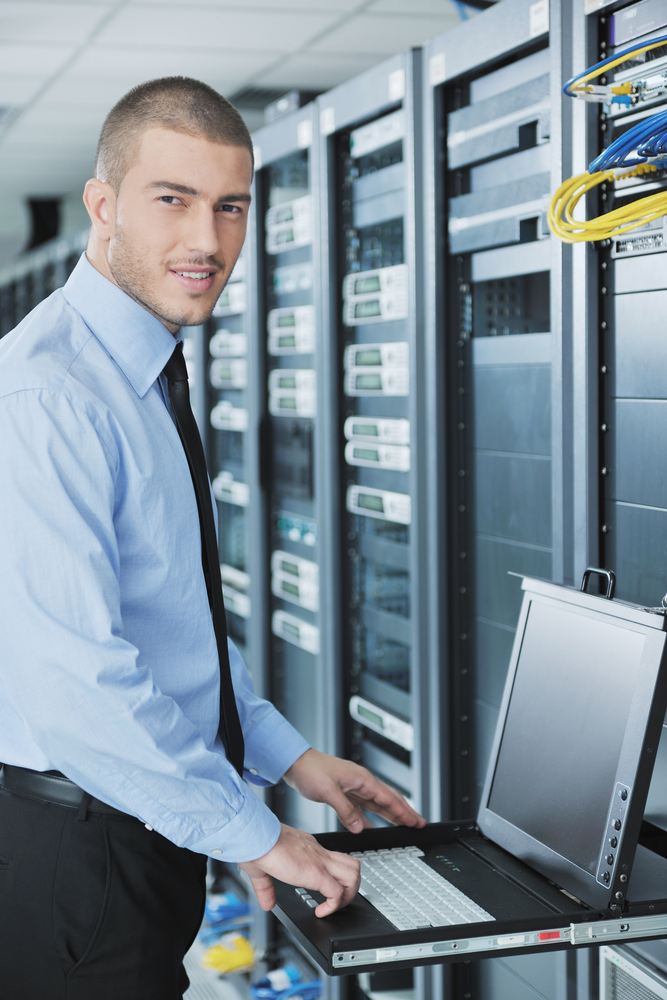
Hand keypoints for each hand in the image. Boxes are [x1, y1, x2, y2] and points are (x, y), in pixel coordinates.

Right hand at [238, 823, 359, 916]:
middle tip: (337, 900)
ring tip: (333, 906)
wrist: (256, 838)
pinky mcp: (316, 873)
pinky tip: (320, 911)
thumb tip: (267, 903)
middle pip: (352, 865)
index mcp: (307, 848)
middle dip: (351, 887)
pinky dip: (333, 906)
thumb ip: (266, 888)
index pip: (333, 859)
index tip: (324, 891)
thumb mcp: (261, 869)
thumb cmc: (257, 845)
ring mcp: (320, 862)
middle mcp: (318, 853)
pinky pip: (337, 893)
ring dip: (348, 896)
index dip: (334, 877)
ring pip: (353, 875)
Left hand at [283, 749, 426, 832]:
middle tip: (418, 824)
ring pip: (377, 804)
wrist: (295, 763)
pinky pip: (361, 809)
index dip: (404, 811)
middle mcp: (360, 782)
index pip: (388, 798)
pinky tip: (370, 828)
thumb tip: (359, 828)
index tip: (416, 821)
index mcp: (361, 779)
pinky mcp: (343, 794)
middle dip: (404, 812)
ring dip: (390, 815)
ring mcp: (353, 788)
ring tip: (402, 825)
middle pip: (388, 799)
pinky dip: (369, 819)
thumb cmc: (311, 770)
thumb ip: (345, 810)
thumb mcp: (328, 791)